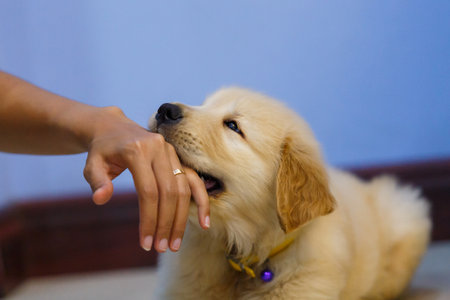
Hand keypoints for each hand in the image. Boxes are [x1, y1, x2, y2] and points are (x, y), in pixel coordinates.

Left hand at [83, 107, 208, 252]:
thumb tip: (101, 199)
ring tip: (175, 243)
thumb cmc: (102, 150)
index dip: (149, 219)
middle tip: (161, 248)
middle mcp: (159, 149)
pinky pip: (194, 180)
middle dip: (166, 223)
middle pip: (169, 192)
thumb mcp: (92, 163)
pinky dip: (201, 201)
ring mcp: (172, 153)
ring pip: (183, 189)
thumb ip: (97, 180)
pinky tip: (204, 222)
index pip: (148, 191)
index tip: (145, 243)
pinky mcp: (179, 158)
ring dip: (181, 219)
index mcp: (137, 150)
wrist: (115, 128)